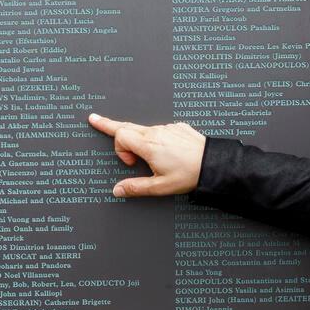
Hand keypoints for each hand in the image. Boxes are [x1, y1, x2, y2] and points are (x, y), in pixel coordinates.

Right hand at [86, 112, 205, 196]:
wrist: (213, 164)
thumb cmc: (189, 175)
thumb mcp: (160, 186)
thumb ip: (136, 187)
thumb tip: (118, 190)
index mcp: (149, 145)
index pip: (120, 135)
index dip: (120, 150)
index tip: (129, 164)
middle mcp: (156, 132)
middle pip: (127, 125)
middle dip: (110, 125)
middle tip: (95, 120)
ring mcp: (168, 128)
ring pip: (145, 130)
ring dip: (140, 141)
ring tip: (152, 158)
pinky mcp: (178, 127)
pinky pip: (161, 130)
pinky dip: (157, 139)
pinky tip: (169, 152)